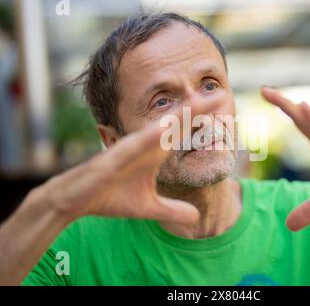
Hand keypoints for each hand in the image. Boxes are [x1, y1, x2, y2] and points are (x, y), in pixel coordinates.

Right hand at [33, 96, 220, 225]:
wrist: (78, 201)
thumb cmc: (110, 198)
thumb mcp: (149, 208)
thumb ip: (172, 210)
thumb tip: (195, 218)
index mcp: (156, 153)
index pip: (185, 134)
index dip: (205, 122)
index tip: (227, 112)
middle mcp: (147, 145)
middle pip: (177, 123)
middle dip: (200, 109)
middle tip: (224, 95)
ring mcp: (132, 148)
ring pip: (160, 127)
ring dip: (180, 114)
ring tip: (202, 101)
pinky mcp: (115, 157)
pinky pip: (135, 144)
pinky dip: (151, 136)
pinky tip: (166, 128)